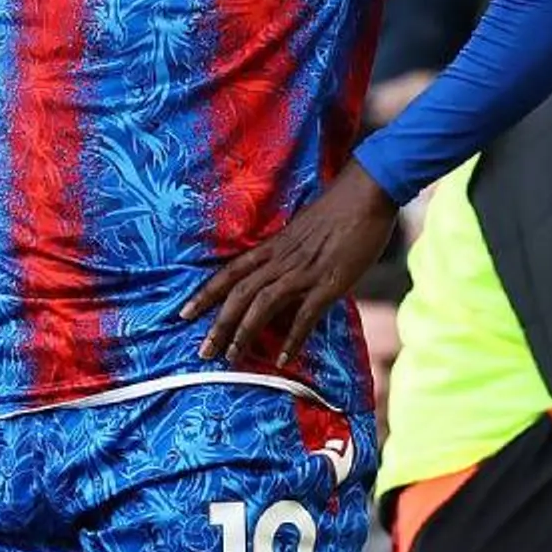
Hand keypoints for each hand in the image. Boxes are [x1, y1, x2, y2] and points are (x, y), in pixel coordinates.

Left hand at [187, 162, 396, 367]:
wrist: (367, 192)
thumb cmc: (339, 209)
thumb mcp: (303, 230)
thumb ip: (289, 252)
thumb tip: (281, 273)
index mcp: (273, 245)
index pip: (230, 271)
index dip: (205, 293)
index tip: (183, 313)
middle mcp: (281, 259)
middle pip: (239, 293)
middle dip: (218, 323)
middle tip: (203, 351)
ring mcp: (304, 271)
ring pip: (262, 304)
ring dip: (244, 332)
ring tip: (232, 357)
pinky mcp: (330, 282)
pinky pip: (305, 315)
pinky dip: (292, 338)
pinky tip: (282, 359)